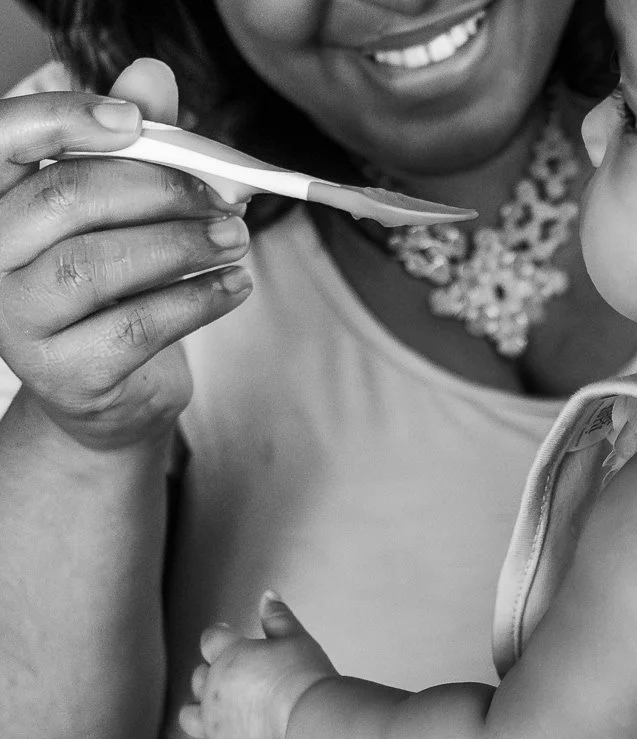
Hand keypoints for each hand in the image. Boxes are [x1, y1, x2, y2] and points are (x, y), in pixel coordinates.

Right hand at [0, 58, 251, 451]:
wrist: (116, 389)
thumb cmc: (120, 287)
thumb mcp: (129, 212)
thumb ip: (138, 144)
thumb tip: (152, 74)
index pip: (5, 138)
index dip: (66, 119)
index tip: (135, 120)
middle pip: (63, 200)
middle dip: (156, 189)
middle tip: (224, 198)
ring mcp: (19, 321)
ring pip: (96, 266)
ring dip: (182, 245)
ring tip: (237, 240)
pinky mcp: (66, 374)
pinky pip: (136, 326)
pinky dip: (198, 299)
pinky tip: (234, 285)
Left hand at [179, 592, 335, 738]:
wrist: (311, 719)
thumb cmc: (305, 675)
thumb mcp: (296, 638)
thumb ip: (278, 616)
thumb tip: (267, 593)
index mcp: (227, 656)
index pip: (211, 638)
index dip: (221, 635)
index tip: (232, 635)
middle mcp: (212, 691)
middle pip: (197, 677)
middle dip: (210, 674)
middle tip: (235, 674)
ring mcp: (215, 727)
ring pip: (189, 718)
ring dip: (197, 712)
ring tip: (214, 710)